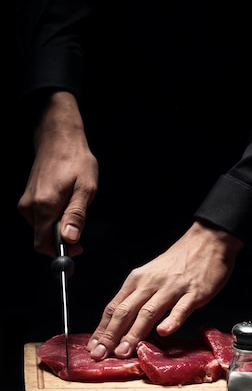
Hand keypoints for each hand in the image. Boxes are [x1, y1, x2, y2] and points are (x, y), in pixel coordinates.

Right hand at [17, 91, 98, 257]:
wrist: (58, 138)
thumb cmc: (75, 160)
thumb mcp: (85, 188)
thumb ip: (76, 215)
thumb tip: (70, 239)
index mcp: (44, 206)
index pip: (43, 244)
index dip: (60, 251)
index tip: (77, 248)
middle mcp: (30, 206)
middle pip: (43, 237)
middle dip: (62, 238)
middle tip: (80, 227)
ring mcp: (26, 202)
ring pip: (42, 228)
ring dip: (59, 225)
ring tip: (73, 205)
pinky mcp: (27, 198)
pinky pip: (40, 218)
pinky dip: (53, 217)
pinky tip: (65, 201)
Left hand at [87, 220, 244, 359]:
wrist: (208, 240)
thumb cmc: (178, 261)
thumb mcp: (151, 275)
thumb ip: (139, 298)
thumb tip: (123, 325)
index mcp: (137, 280)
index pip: (114, 307)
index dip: (102, 329)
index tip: (93, 348)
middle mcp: (150, 284)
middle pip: (126, 311)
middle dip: (111, 335)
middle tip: (101, 355)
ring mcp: (172, 288)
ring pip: (149, 312)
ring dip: (134, 333)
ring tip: (124, 351)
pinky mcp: (194, 293)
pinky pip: (181, 308)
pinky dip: (171, 321)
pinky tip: (163, 332)